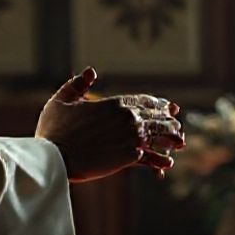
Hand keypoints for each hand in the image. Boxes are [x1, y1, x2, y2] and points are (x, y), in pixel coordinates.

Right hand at [36, 68, 184, 182]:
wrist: (56, 158)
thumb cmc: (55, 130)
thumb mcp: (62, 100)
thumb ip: (78, 84)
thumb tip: (90, 71)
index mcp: (115, 103)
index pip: (145, 101)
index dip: (159, 104)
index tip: (168, 106)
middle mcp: (128, 119)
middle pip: (156, 117)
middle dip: (168, 120)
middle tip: (177, 123)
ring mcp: (131, 138)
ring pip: (158, 136)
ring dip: (171, 138)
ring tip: (179, 142)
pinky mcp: (129, 157)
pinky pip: (150, 158)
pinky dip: (160, 160)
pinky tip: (167, 164)